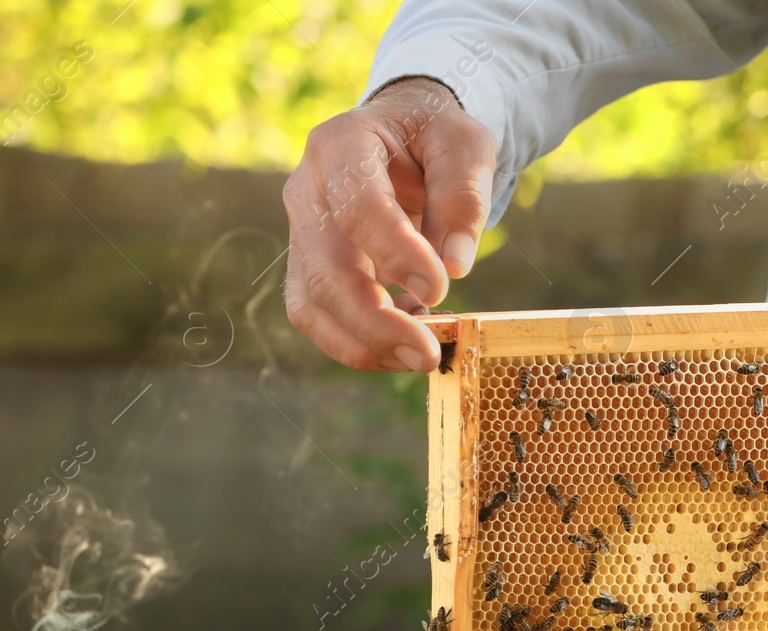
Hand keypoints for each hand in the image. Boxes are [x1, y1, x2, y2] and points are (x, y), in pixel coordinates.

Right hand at [283, 77, 495, 371]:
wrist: (403, 136)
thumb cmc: (434, 136)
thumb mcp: (465, 146)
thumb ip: (463, 197)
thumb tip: (455, 265)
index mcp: (339, 145)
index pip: (357, 208)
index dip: (396, 254)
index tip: (439, 289)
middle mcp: (306, 191)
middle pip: (324, 269)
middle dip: (374, 321)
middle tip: (429, 353)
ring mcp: (302, 234)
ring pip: (312, 304)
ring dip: (365, 344)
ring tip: (422, 356)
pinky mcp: (311, 270)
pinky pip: (322, 319)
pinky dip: (363, 343)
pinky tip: (409, 342)